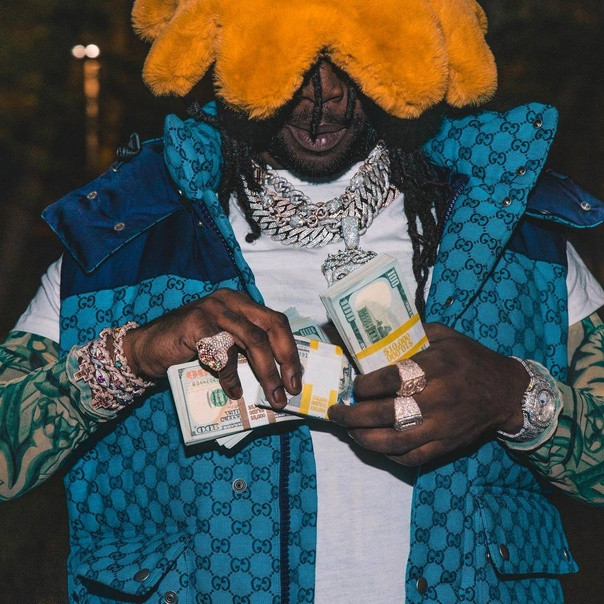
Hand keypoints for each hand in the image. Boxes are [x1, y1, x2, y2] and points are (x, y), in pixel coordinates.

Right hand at [122, 289, 302, 406]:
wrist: (148, 349)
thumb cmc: (190, 349)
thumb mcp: (225, 344)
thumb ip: (247, 349)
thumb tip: (280, 376)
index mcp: (242, 303)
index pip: (276, 322)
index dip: (290, 350)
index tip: (297, 377)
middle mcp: (230, 300)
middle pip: (271, 326)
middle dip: (285, 359)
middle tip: (290, 388)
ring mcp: (212, 309)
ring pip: (252, 339)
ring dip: (265, 372)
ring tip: (271, 396)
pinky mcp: (195, 323)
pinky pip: (222, 351)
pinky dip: (231, 375)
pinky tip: (233, 391)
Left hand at [328, 322, 528, 464]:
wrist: (506, 393)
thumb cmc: (470, 359)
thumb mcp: (444, 336)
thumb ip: (412, 335)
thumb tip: (376, 333)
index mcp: (434, 368)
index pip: (389, 380)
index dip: (364, 385)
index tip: (353, 386)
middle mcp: (435, 399)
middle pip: (385, 414)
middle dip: (353, 415)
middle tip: (337, 412)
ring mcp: (440, 427)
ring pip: (394, 442)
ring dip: (364, 439)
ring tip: (349, 431)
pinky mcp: (445, 446)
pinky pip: (412, 458)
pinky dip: (389, 455)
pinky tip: (375, 445)